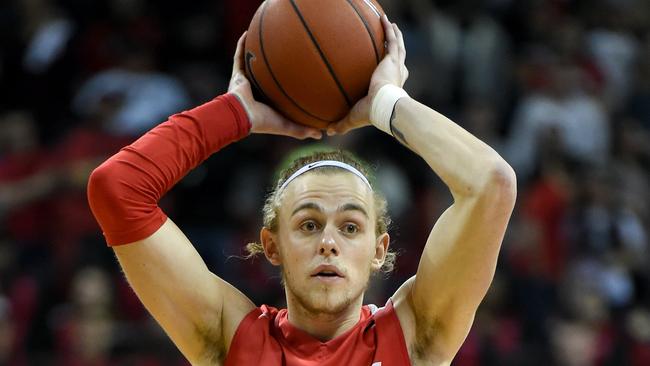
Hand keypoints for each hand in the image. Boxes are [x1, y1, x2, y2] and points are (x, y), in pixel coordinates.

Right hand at [228, 33, 321, 139]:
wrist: (242, 116)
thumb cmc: (263, 122)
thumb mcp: (287, 126)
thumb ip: (303, 130)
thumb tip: (321, 135)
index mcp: (265, 102)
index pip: (276, 92)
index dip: (284, 85)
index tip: (296, 76)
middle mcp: (255, 90)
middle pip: (265, 75)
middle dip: (271, 66)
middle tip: (284, 54)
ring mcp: (245, 81)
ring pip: (251, 63)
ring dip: (256, 52)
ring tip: (265, 39)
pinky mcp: (237, 74)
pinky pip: (239, 56)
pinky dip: (242, 44)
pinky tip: (248, 32)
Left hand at [326, 15, 408, 135]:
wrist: (383, 107)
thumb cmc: (371, 114)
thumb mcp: (353, 118)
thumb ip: (341, 124)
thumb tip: (327, 131)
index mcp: (390, 87)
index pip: (393, 77)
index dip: (392, 70)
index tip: (388, 65)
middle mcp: (396, 75)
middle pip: (398, 58)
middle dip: (396, 49)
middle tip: (394, 40)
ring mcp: (396, 66)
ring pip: (398, 47)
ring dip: (395, 35)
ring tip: (392, 25)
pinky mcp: (392, 60)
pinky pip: (392, 40)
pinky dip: (389, 29)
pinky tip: (384, 19)